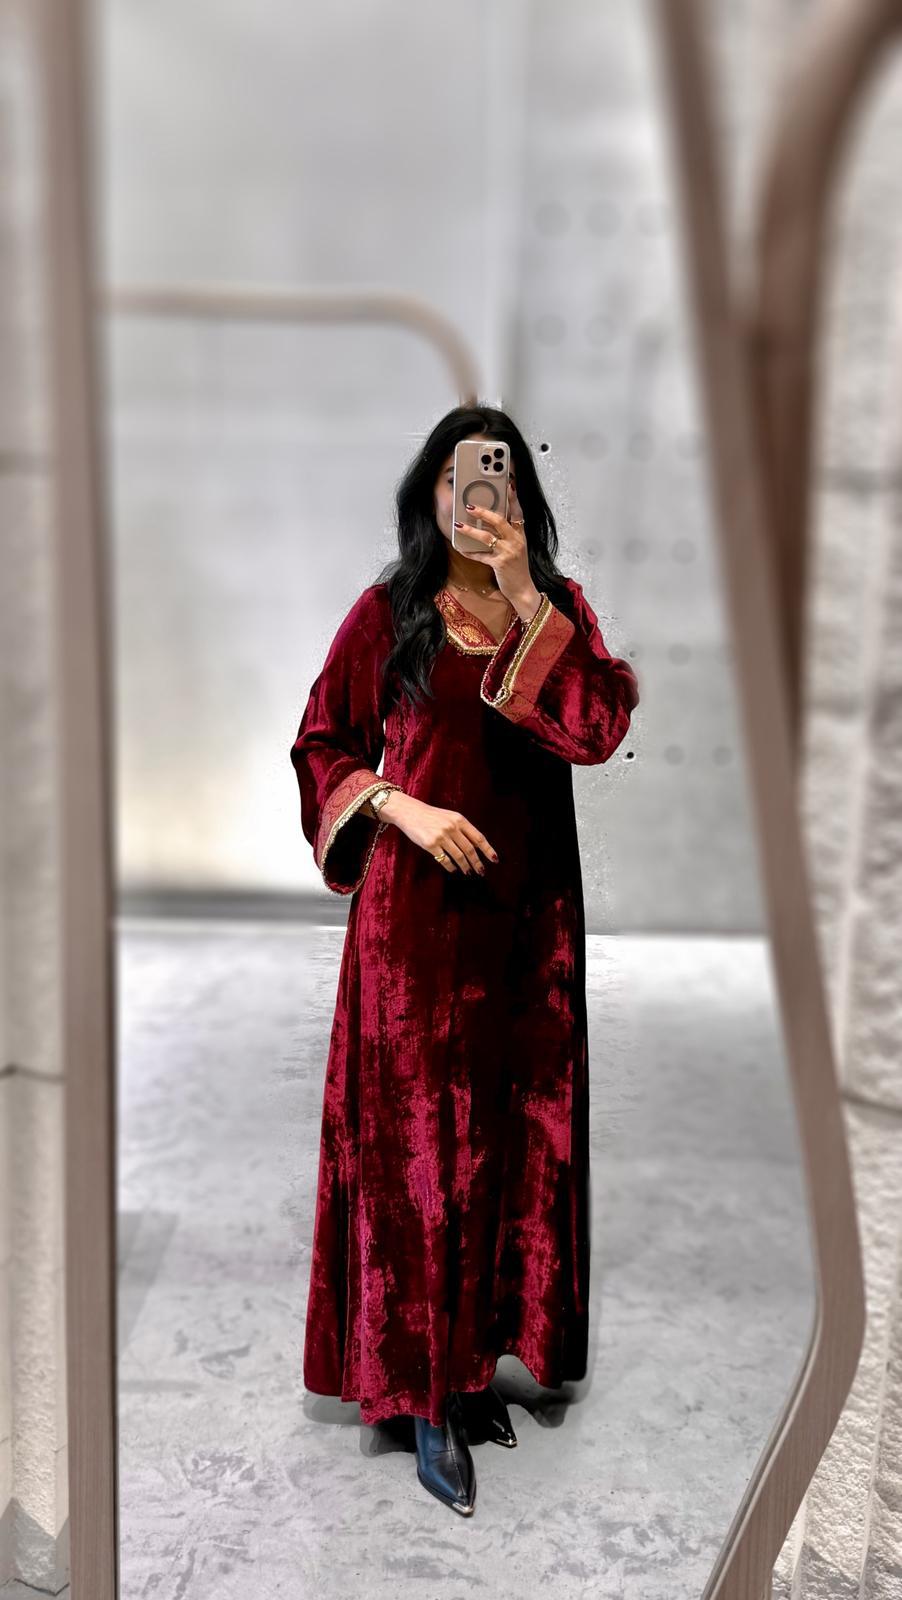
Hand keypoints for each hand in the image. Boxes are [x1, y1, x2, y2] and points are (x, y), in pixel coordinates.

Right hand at [379, 792, 497, 875]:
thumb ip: (462, 829)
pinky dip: (451, 867)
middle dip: (477, 862)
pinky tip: (453, 869)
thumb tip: (476, 846)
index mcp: (459, 820)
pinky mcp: (430, 844)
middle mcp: (452, 827)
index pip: (478, 837)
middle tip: (481, 871)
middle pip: (470, 849)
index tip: (494, 859)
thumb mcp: (449, 817)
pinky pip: (445, 859)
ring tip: (468, 872)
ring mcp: (441, 836)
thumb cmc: (431, 816)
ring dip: (465, 866)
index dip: (488, 850)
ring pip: (459, 856)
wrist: (410, 812)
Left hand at [453, 490, 539, 614]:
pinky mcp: (499, 564)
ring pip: (487, 537)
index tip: (509, 484)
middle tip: (469, 506)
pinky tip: (460, 548)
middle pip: (499, 521)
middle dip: (483, 512)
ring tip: (458, 524)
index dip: (513, 498)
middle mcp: (516, 541)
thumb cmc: (517, 568)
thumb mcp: (517, 548)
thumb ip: (508, 535)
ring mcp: (508, 552)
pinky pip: (480, 556)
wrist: (523, 589)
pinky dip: (469, 552)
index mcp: (520, 535)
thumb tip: (490, 522)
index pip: (518, 512)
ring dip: (470, 530)